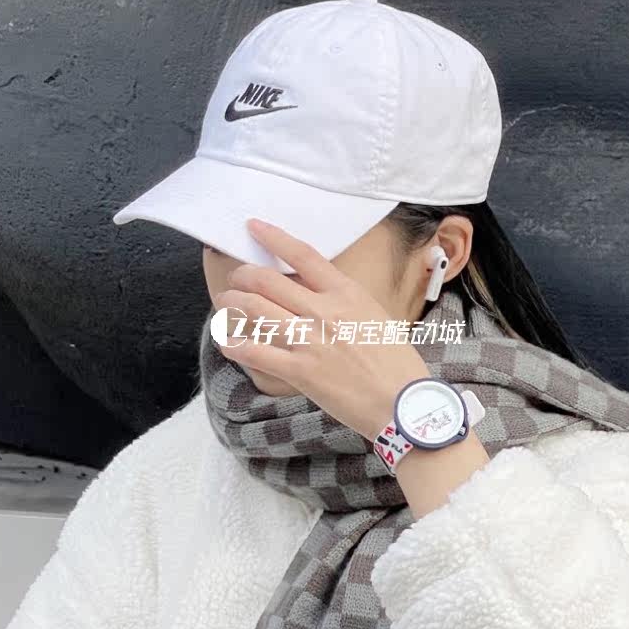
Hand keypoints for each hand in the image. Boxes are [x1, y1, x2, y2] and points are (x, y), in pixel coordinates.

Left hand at [212, 218, 430, 441]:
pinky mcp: (299, 371)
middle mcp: (324, 311)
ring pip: (255, 310)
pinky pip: (254, 352)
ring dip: (231, 303)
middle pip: (267, 280)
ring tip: (224, 302)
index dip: (272, 237)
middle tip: (235, 279)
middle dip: (242, 276)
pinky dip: (233, 344)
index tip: (252, 226)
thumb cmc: (395, 361)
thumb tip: (315, 294)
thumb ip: (343, 301)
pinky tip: (226, 341)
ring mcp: (309, 340)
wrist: (404, 402)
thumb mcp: (375, 315)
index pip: (302, 254)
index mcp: (346, 293)